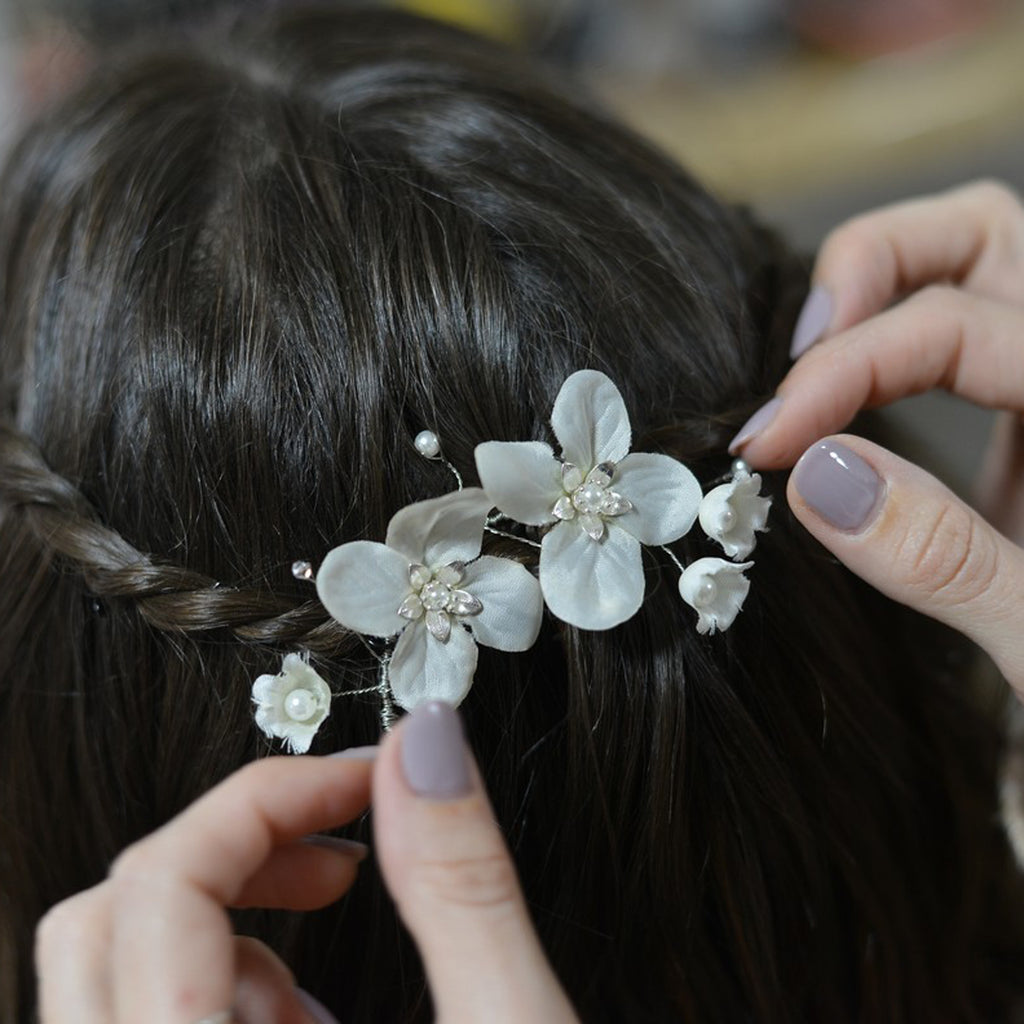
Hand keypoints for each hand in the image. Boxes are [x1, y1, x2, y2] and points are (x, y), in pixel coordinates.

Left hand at [36, 701, 578, 1022]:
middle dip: (233, 848)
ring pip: (108, 982)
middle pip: (101, 922)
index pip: (159, 890)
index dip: (266, 800)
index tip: (365, 778)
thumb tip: (427, 739)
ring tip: (332, 954)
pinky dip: (226, 999)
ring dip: (226, 931)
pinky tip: (317, 1020)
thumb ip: (464, 888)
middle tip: (341, 844)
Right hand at [730, 180, 1023, 693]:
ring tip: (811, 363)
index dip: (849, 369)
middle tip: (795, 360)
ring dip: (882, 284)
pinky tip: (841, 397)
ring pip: (979, 256)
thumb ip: (944, 560)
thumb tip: (818, 477)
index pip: (965, 328)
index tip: (771, 441)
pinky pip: (962, 326)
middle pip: (987, 232)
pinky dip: (888, 336)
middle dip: (872, 268)